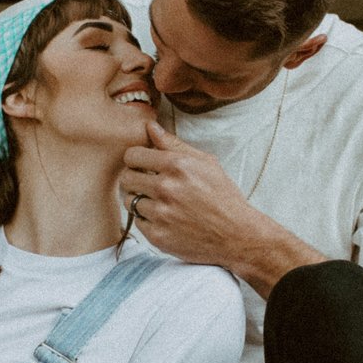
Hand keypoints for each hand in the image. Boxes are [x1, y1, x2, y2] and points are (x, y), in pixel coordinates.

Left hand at [118, 124, 320, 289]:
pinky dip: (148, 220)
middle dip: (135, 179)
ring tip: (161, 203)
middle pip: (126, 178)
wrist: (236, 235)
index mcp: (177, 165)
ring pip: (129, 201)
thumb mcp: (205, 163)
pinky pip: (138, 222)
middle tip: (149, 184)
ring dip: (141, 201)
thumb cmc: (222, 196)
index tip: (142, 165)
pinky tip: (166, 219)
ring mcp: (161, 214)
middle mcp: (166, 188)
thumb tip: (150, 126)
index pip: (132, 155)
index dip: (135, 159)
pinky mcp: (158, 236)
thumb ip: (174, 144)